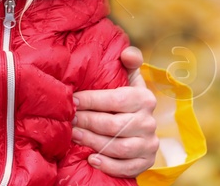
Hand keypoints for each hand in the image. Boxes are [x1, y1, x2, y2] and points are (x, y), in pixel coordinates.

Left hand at [72, 46, 158, 177]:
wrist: (141, 132)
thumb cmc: (128, 102)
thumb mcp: (130, 81)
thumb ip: (129, 63)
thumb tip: (126, 52)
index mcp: (145, 98)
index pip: (117, 99)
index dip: (92, 100)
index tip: (73, 100)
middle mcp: (150, 122)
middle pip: (114, 125)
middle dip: (87, 122)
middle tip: (69, 120)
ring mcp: (149, 144)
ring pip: (118, 147)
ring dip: (93, 142)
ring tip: (74, 136)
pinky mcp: (146, 162)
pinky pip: (127, 167)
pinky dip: (108, 164)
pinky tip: (91, 158)